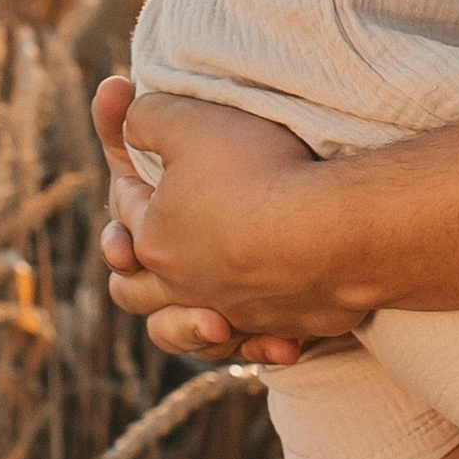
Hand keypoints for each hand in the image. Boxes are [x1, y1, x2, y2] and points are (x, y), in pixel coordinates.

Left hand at [92, 75, 321, 365]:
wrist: (333, 230)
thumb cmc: (259, 171)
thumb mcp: (190, 122)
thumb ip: (147, 116)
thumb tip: (129, 113)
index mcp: (153, 240)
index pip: (124, 211)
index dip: (132, 180)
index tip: (154, 156)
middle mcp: (184, 289)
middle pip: (133, 291)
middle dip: (133, 267)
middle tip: (147, 244)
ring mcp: (234, 314)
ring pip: (188, 334)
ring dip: (188, 321)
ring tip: (205, 304)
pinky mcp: (283, 327)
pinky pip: (257, 345)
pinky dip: (260, 341)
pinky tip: (276, 330)